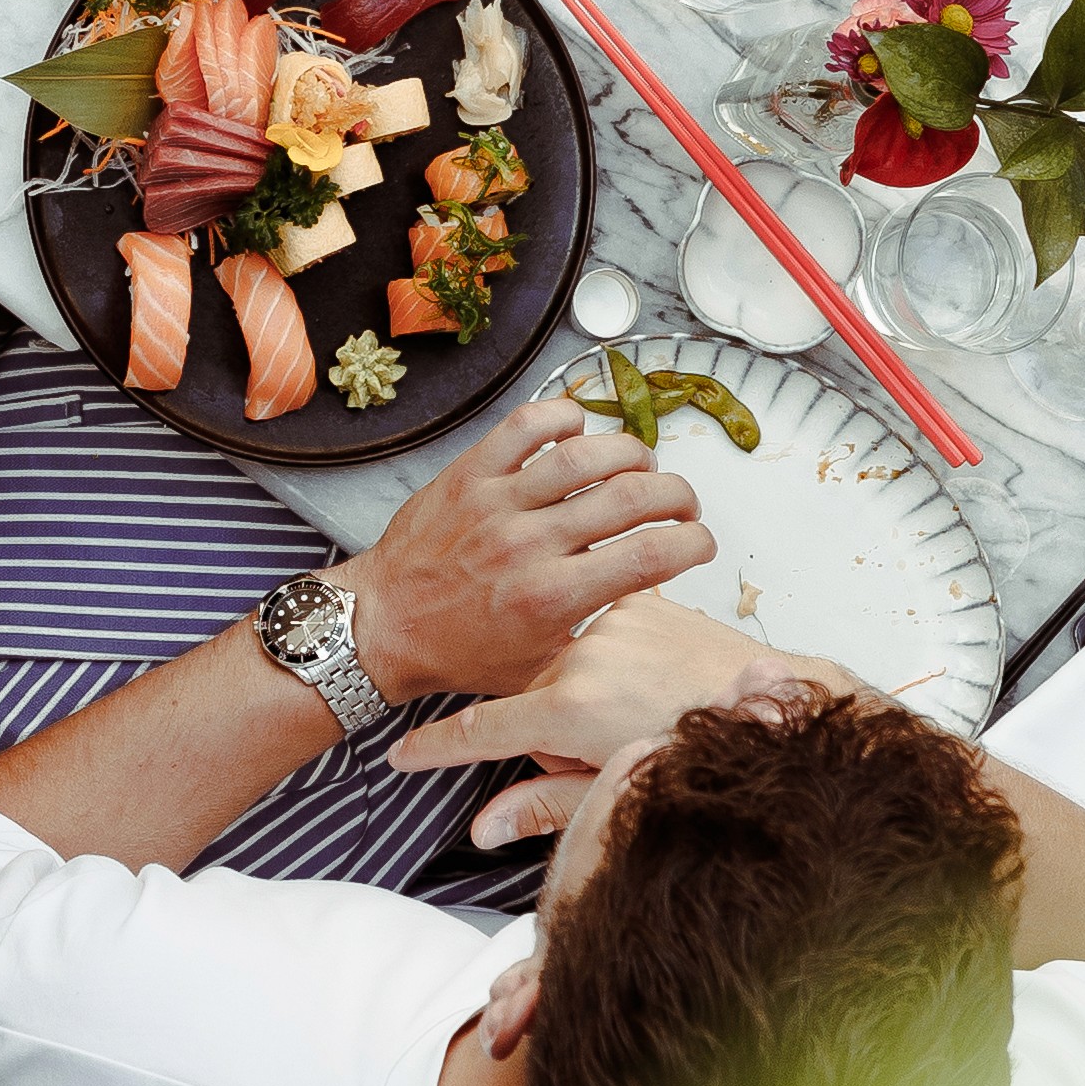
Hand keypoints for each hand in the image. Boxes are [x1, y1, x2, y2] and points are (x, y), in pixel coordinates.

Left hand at [330, 395, 714, 701]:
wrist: (384, 629)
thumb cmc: (460, 653)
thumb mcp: (540, 668)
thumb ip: (594, 636)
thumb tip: (645, 607)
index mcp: (554, 598)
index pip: (653, 556)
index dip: (696, 542)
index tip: (700, 543)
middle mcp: (531, 545)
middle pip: (633, 496)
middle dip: (678, 495)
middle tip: (680, 505)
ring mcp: (498, 503)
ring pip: (586, 453)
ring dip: (631, 453)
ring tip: (641, 467)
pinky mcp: (468, 475)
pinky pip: (524, 426)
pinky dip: (562, 418)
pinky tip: (580, 431)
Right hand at [394, 599, 850, 842]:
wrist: (779, 706)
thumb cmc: (701, 762)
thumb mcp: (616, 797)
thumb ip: (543, 807)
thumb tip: (482, 829)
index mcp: (567, 708)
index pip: (480, 732)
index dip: (434, 748)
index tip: (400, 754)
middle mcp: (580, 655)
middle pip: (533, 700)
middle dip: (552, 731)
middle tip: (604, 755)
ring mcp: (612, 622)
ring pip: (567, 665)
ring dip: (584, 692)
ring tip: (639, 716)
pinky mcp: (642, 602)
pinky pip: (603, 633)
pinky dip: (614, 657)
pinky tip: (653, 680)